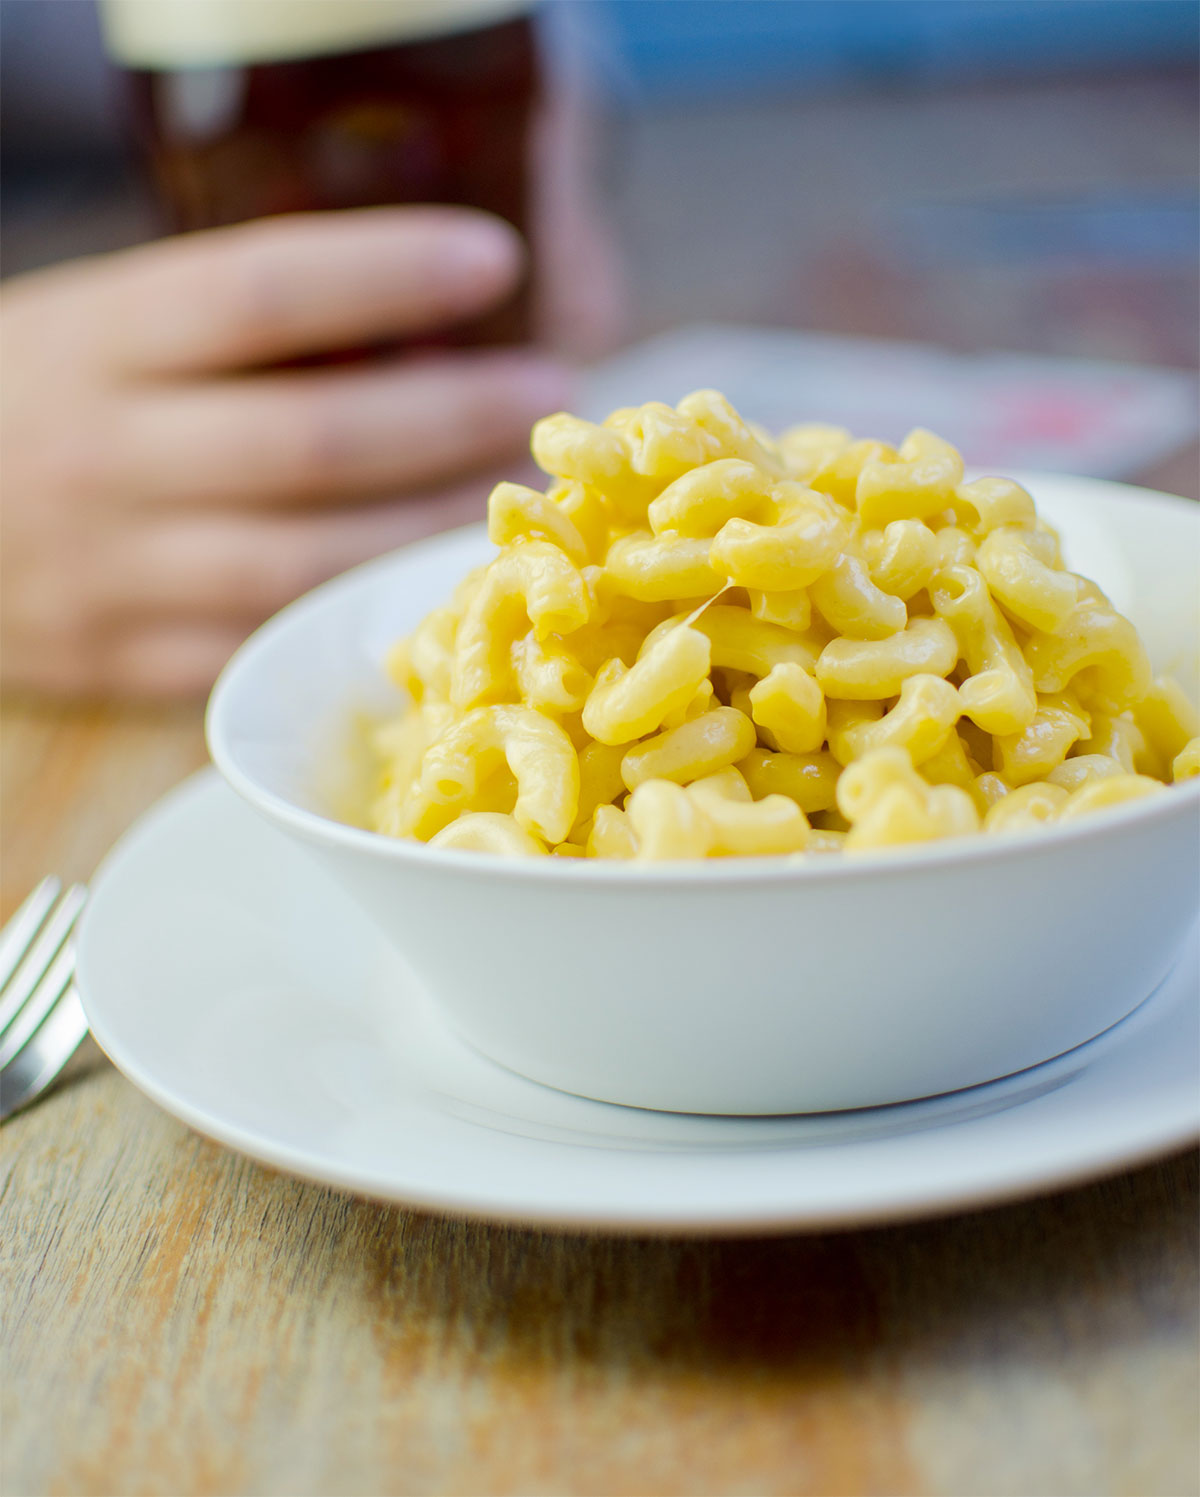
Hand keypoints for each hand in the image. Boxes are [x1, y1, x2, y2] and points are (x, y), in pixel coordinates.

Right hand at [1, 208, 570, 696]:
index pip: (262, 294)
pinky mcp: (130, 659)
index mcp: (98, 341)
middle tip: (548, 398)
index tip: (495, 263)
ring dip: (429, 529)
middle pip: (316, 439)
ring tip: (515, 497)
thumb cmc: (25, 403)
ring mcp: (119, 570)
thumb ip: (225, 329)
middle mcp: (110, 454)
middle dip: (452, 418)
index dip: (387, 274)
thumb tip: (412, 326)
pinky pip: (266, 643)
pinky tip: (432, 589)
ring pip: (307, 559)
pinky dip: (357, 618)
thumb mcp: (97, 328)